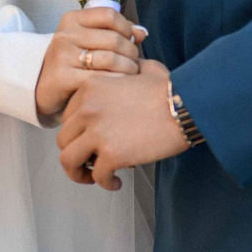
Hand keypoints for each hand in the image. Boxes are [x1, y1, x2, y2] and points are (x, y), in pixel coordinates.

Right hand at [34, 5, 146, 124]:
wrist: (42, 86)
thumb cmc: (72, 62)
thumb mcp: (88, 40)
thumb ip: (115, 33)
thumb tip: (142, 32)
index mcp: (72, 20)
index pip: (109, 15)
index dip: (127, 28)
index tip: (132, 40)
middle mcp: (65, 35)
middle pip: (114, 38)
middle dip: (132, 52)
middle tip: (135, 62)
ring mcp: (63, 55)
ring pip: (111, 58)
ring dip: (128, 69)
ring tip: (131, 75)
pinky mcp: (63, 77)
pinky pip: (101, 78)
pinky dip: (117, 82)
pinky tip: (119, 87)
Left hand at [56, 58, 187, 190]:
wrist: (187, 105)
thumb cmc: (170, 89)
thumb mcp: (141, 68)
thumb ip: (125, 70)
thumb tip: (127, 73)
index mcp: (90, 88)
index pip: (67, 117)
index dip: (78, 133)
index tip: (90, 141)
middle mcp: (87, 109)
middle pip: (64, 139)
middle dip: (76, 153)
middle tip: (91, 162)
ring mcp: (97, 133)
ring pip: (68, 160)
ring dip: (79, 172)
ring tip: (94, 177)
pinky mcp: (112, 154)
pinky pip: (97, 176)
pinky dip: (105, 183)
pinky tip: (117, 182)